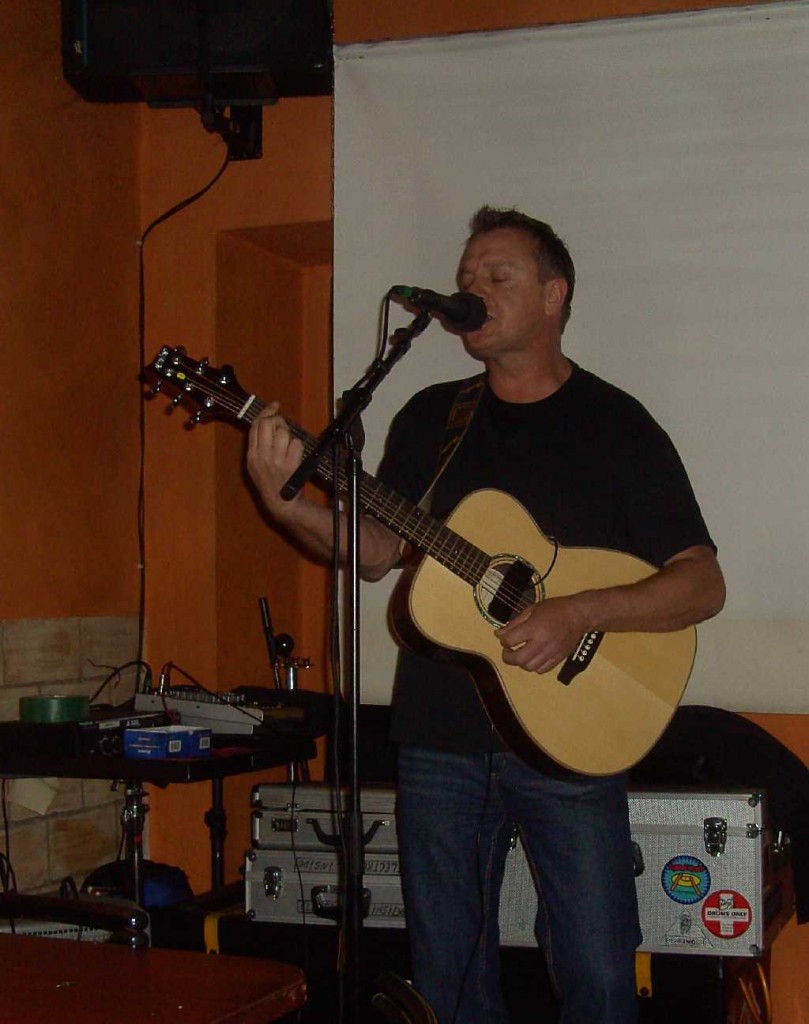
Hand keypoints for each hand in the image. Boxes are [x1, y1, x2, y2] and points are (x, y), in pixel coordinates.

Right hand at [246, 403, 304, 521]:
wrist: (280, 503)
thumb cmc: (269, 484)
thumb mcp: (255, 466)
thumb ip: (258, 445)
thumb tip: (267, 422)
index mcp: (251, 455)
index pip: (255, 426)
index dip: (265, 412)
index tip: (274, 406)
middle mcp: (261, 456)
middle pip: (268, 424)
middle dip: (278, 420)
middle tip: (283, 425)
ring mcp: (276, 460)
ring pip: (283, 432)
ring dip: (289, 434)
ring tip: (289, 444)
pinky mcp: (290, 464)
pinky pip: (296, 444)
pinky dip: (298, 447)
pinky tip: (295, 455)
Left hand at [495, 596, 585, 673]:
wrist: (579, 615)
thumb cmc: (556, 609)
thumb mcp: (532, 610)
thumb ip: (515, 623)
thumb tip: (499, 634)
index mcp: (533, 628)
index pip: (509, 640)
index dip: (502, 640)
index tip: (503, 637)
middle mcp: (541, 643)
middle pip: (518, 659)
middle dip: (507, 656)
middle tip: (507, 650)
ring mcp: (550, 652)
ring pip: (529, 667)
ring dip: (520, 662)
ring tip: (520, 653)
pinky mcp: (558, 659)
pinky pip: (541, 670)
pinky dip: (534, 666)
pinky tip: (533, 657)